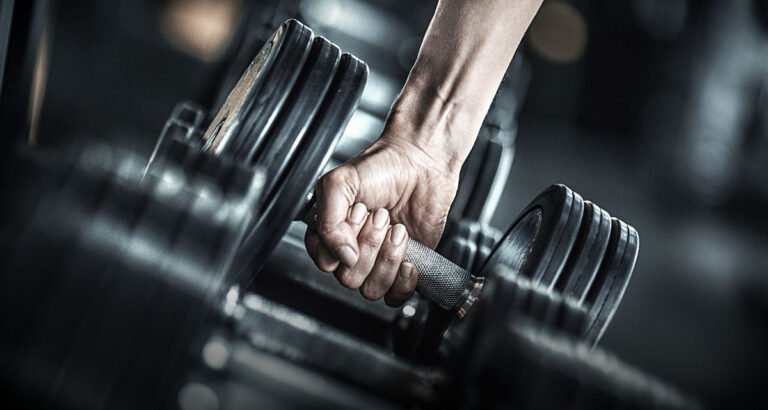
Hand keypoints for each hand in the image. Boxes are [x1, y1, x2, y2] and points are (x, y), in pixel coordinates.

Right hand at [305, 131, 459, 306]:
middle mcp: (351, 251)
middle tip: (381, 216)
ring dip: (387, 258)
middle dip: (369, 245)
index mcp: (330, 233)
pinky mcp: (403, 268)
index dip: (341, 242)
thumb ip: (328, 221)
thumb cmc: (381, 167)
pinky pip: (395, 297)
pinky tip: (408, 256)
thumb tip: (342, 257)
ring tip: (397, 229)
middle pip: (348, 278)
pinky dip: (403, 281)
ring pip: (372, 289)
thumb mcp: (340, 183)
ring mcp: (377, 261)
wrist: (420, 162)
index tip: (357, 213)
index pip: (323, 261)